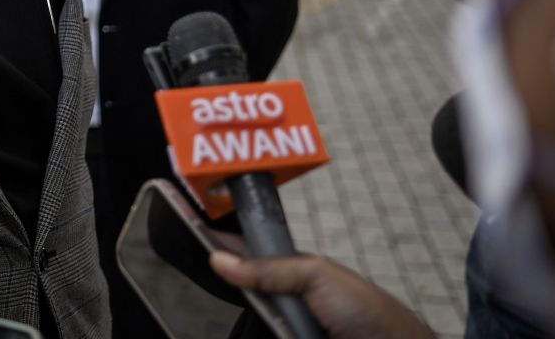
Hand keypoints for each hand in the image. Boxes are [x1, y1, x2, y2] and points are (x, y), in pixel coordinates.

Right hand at [210, 251, 434, 338]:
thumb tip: (219, 259)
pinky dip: (249, 330)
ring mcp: (285, 329)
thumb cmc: (366, 311)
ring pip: (249, 323)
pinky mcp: (280, 338)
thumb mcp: (317, 275)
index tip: (189, 227)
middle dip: (221, 282)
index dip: (221, 244)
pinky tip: (233, 327)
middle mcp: (285, 304)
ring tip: (218, 303)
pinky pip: (259, 334)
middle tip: (189, 267)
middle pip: (242, 293)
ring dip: (240, 318)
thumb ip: (269, 268)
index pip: (248, 256)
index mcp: (293, 276)